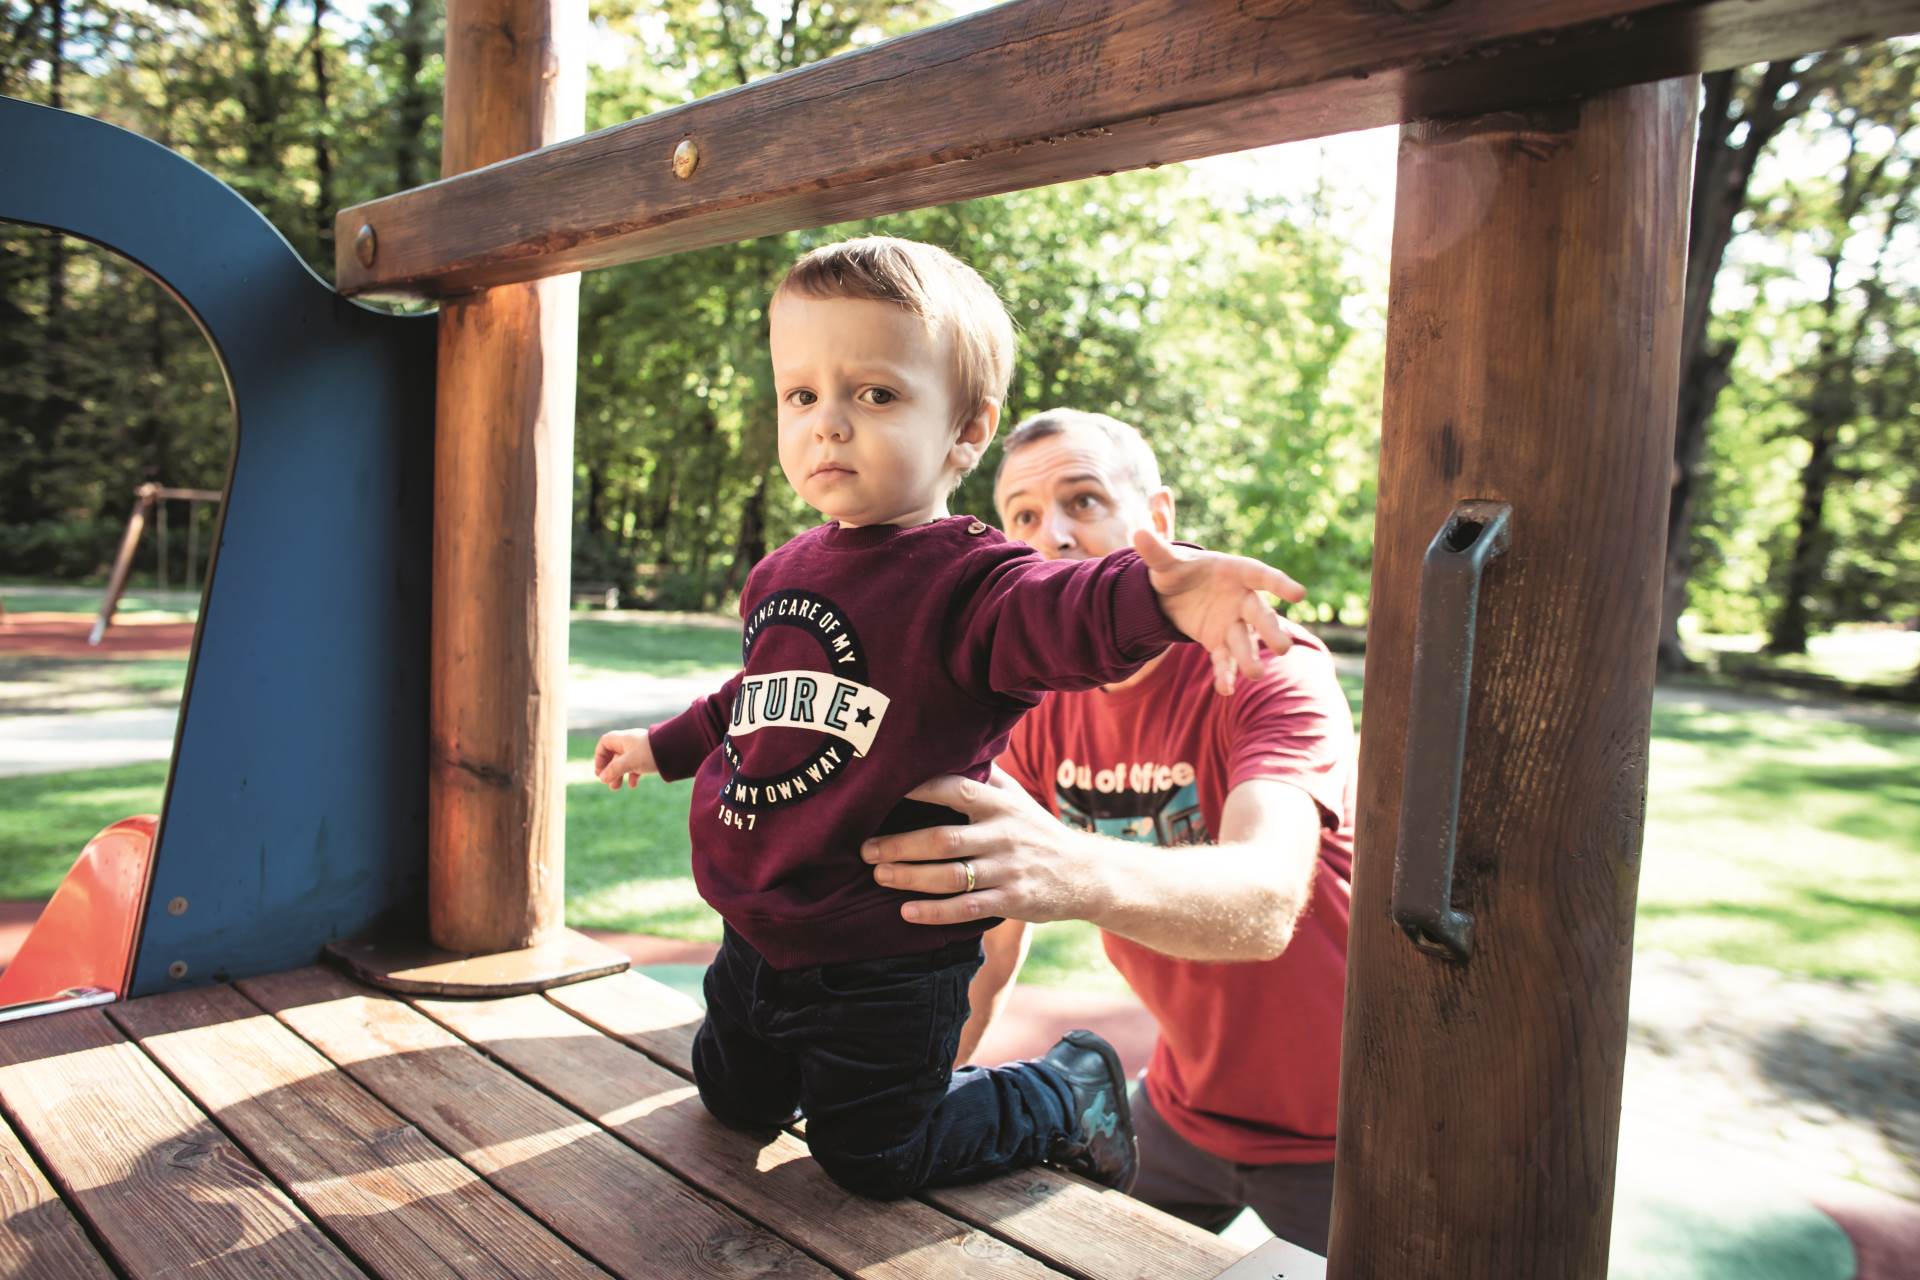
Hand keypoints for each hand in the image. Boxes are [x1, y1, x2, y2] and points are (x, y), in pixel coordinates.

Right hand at [593, 729, 654, 788]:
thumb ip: (614, 770)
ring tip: (616, 788)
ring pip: (625, 762)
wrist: (678, 750)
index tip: (600, 770)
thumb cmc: (651, 753)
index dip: (600, 756)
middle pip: (614, 755)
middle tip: (607, 783)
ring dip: (619, 775)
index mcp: (624, 739)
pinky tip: (633, 786)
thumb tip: (602, 778)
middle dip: (609, 770)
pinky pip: (637, 766)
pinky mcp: (650, 757)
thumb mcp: (630, 762)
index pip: (605, 743)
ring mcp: (641, 750)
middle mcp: (631, 743)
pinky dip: (633, 775)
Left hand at [862, 768, 1094, 925]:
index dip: (919, 788)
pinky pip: (966, 908)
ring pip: (949, 876)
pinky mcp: (1012, 901)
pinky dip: (934, 912)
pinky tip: (907, 912)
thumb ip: (987, 776)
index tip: (882, 792)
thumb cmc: (1038, 831)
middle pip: (943, 839)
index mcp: (1000, 805)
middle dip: (899, 845)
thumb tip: (954, 745)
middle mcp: (1003, 834)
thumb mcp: (1018, 798)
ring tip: (879, 876)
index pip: (955, 789)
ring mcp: (1008, 870)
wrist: (1085, 874)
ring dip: (909, 877)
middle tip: (865, 849)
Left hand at [1134, 527, 1304, 695]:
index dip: (1280, 584)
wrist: (1171, 593)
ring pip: (1245, 641)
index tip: (1299, 593)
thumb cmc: (1178, 569)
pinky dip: (1224, 673)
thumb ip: (1156, 549)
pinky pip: (1224, 659)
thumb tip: (1138, 532)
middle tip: (1282, 648)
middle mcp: (1240, 598)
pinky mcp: (1219, 642)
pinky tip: (1224, 690)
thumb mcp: (1165, 561)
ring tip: (1255, 674)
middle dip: (1270, 630)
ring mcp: (1233, 622)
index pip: (1260, 575)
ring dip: (1250, 657)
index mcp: (1234, 571)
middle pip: (1260, 614)